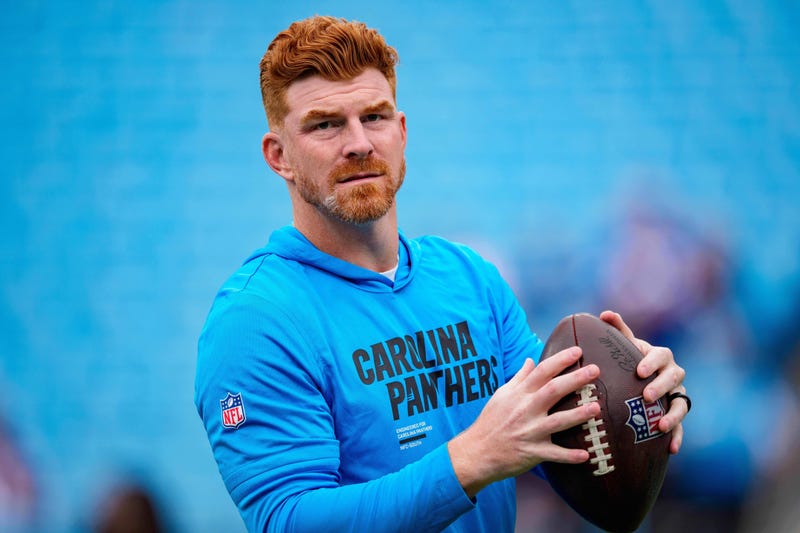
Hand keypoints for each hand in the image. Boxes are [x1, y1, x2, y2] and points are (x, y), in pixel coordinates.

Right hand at [448, 346, 600, 497]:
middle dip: (575, 379)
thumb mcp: (501, 395)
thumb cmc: (491, 421)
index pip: (542, 371)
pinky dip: (569, 456)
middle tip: (595, 370)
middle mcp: (526, 410)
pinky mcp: (533, 452)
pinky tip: (586, 455)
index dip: (560, 360)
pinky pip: (554, 454)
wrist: (477, 452)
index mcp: (519, 394)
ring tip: (597, 407)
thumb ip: (519, 378)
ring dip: (578, 415)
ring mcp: (530, 431)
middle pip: (553, 390)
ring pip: (558, 421)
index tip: (578, 351)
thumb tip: (530, 360)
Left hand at [599, 310, 687, 453]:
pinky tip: (670, 448)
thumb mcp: (625, 346)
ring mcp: (677, 394)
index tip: (639, 371)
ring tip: (659, 425)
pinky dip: (677, 436)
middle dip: (661, 387)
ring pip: (682, 402)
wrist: (639, 381)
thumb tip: (604, 313)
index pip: (661, 355)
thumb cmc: (629, 361)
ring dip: (673, 414)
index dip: (652, 363)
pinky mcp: (676, 413)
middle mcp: (673, 374)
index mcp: (660, 356)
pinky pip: (682, 426)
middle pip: (674, 377)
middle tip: (646, 396)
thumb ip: (618, 330)